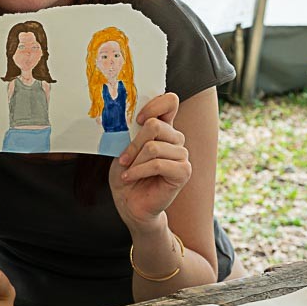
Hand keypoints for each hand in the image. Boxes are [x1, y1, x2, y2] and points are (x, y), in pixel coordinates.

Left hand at [109, 93, 190, 230]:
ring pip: (154, 147)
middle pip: (156, 125)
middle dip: (133, 144)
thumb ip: (131, 132)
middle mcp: (175, 139)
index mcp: (163, 128)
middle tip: (124, 158)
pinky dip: (139, 171)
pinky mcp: (183, 171)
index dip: (153, 106)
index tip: (136, 120)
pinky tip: (129, 177)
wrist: (130, 203)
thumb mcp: (123, 149)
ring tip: (127, 171)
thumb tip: (132, 117)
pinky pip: (158, 164)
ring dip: (135, 160)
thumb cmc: (126, 175)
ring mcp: (182, 155)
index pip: (169, 102)